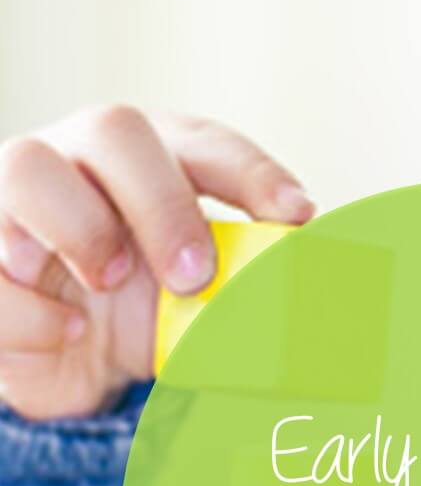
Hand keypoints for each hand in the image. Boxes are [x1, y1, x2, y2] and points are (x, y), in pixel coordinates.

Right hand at [0, 107, 313, 420]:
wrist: (61, 354)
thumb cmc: (138, 306)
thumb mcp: (197, 299)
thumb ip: (246, 288)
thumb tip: (325, 311)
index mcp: (150, 160)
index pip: (205, 144)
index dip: (253, 175)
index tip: (298, 217)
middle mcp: (81, 160)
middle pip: (116, 131)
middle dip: (162, 202)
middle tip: (194, 275)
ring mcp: (16, 201)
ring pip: (28, 167)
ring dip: (81, 228)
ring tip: (111, 283)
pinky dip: (32, 309)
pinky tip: (71, 332)